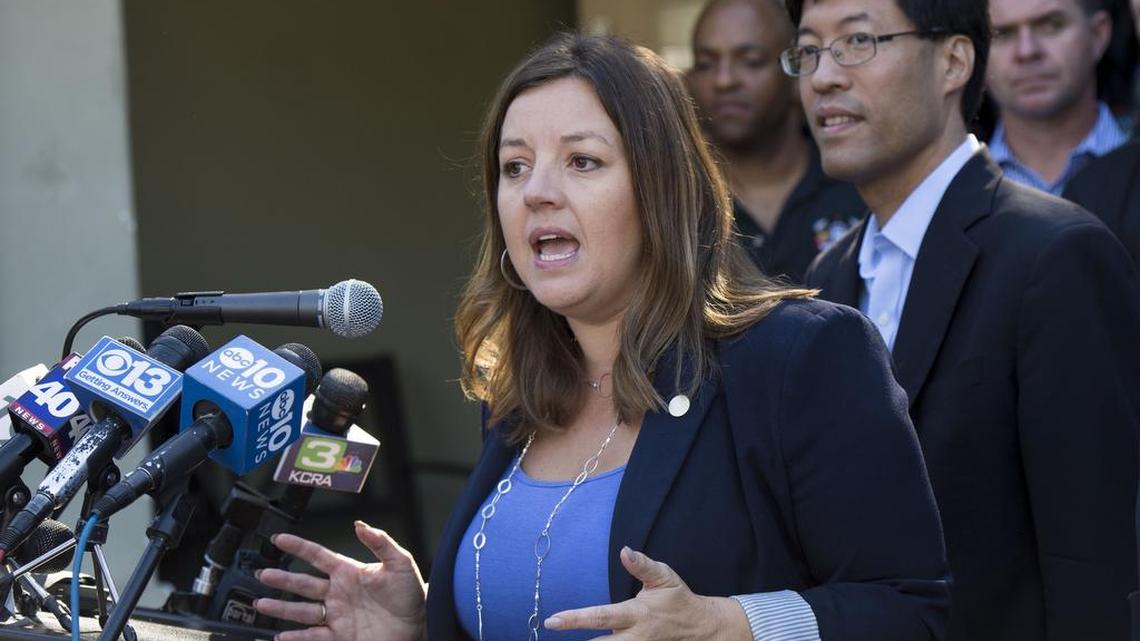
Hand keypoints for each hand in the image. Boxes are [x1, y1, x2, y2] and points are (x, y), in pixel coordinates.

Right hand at [254, 521, 425, 640]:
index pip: (317, 556)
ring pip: (302, 611)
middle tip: (262, 574)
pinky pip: (313, 637)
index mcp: (348, 572)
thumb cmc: (412, 593)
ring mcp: (337, 616)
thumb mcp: (400, 563)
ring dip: (281, 607)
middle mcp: (338, 593)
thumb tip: (361, 524)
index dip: (298, 546)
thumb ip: (380, 542)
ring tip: (261, 604)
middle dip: (282, 579)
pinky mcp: (340, 636)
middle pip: (303, 584)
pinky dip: (296, 638)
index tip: (279, 538)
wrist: (420, 624)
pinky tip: (281, 636)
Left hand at [543, 547, 750, 640]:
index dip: (575, 619)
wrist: (699, 627)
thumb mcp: (664, 577)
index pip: (601, 617)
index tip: (552, 620)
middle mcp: (634, 637)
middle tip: (551, 632)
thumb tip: (624, 551)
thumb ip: (642, 566)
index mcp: (636, 615)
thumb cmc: (677, 599)